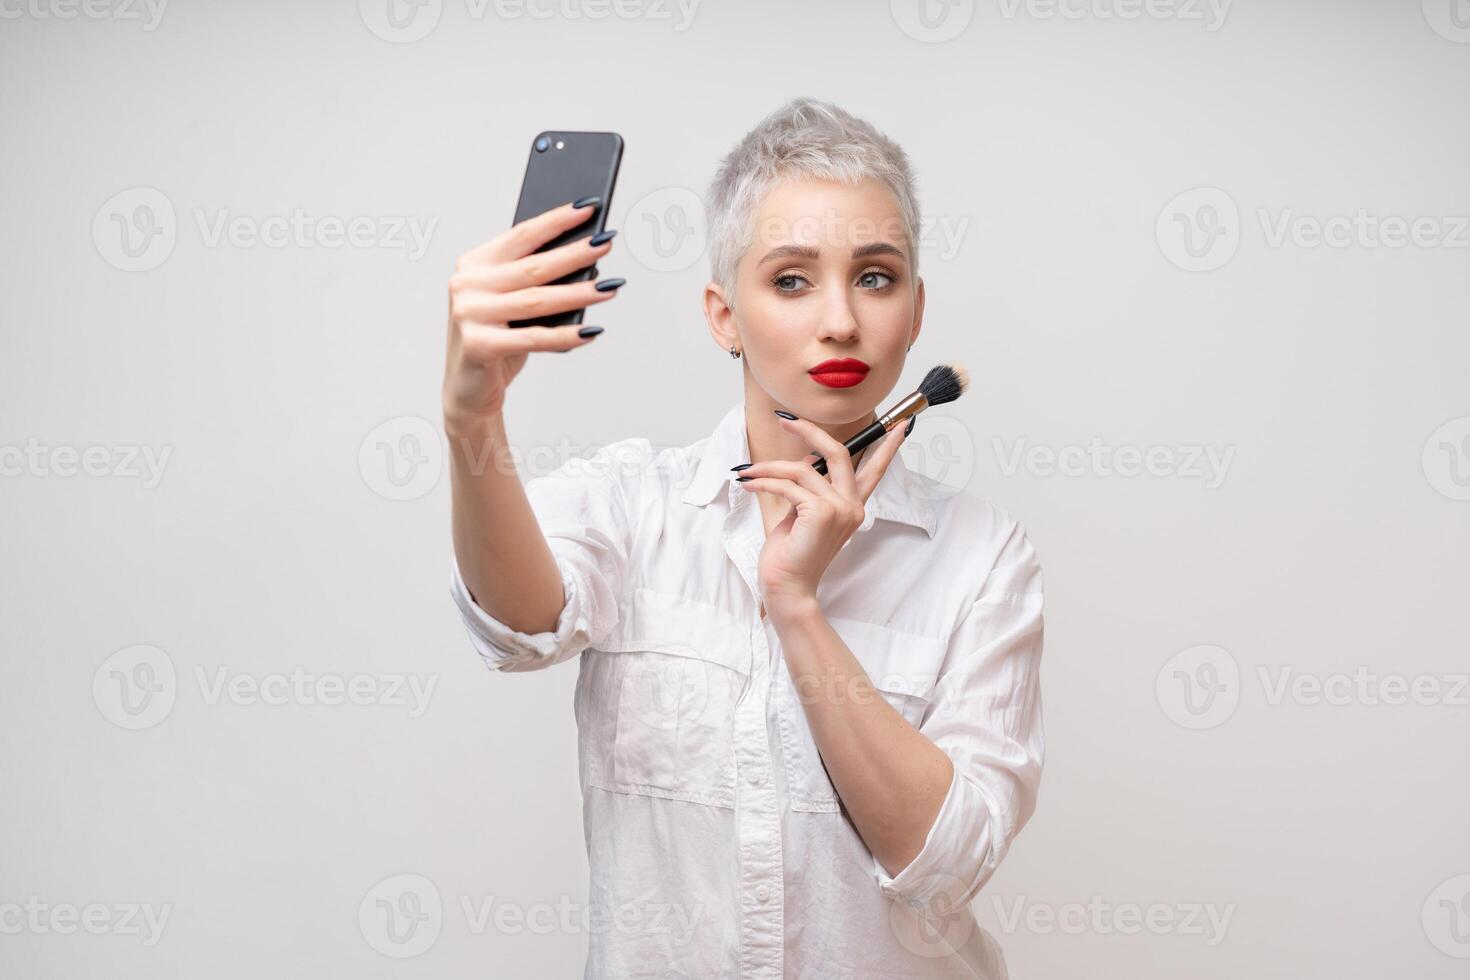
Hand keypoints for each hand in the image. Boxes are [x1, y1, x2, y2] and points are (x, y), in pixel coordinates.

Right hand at [442, 200, 621, 428]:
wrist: (467, 391)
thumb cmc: (496, 341)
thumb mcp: (512, 305)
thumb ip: (535, 283)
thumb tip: (588, 266)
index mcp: (473, 265)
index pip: (521, 236)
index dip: (556, 220)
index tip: (589, 208)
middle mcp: (466, 285)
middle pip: (533, 266)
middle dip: (575, 253)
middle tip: (606, 244)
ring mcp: (469, 314)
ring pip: (538, 300)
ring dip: (579, 294)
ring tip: (610, 288)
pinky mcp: (479, 345)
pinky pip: (533, 338)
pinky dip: (566, 336)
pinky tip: (591, 331)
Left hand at [735, 412, 912, 614]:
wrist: (787, 587)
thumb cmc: (791, 555)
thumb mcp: (802, 515)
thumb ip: (808, 489)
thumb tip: (801, 461)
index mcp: (852, 507)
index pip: (875, 471)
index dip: (888, 446)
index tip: (901, 425)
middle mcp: (852, 506)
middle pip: (838, 453)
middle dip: (809, 430)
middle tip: (784, 419)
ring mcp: (839, 509)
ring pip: (802, 469)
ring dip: (769, 468)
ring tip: (748, 473)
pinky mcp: (820, 513)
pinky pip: (788, 485)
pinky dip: (765, 482)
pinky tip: (750, 486)